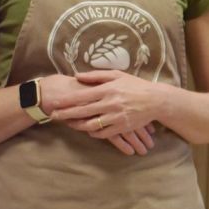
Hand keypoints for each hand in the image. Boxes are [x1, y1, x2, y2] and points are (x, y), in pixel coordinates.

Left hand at [39, 74, 156, 155]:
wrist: (155, 100)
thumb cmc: (135, 85)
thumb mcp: (117, 75)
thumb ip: (96, 75)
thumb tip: (77, 76)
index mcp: (108, 89)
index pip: (82, 95)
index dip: (67, 100)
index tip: (55, 102)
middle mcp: (110, 103)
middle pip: (82, 111)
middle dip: (66, 114)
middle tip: (54, 116)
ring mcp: (116, 117)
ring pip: (91, 125)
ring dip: (77, 125)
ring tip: (69, 124)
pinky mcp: (122, 127)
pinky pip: (103, 133)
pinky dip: (93, 133)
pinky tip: (87, 130)